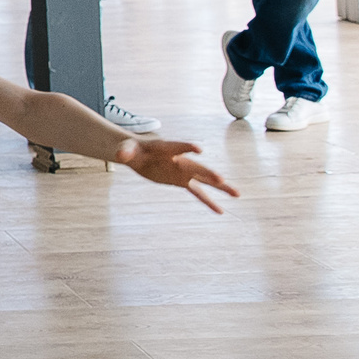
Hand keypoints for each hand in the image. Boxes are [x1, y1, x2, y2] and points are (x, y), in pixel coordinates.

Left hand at [115, 136, 240, 213]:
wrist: (138, 153)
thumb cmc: (132, 148)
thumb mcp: (127, 149)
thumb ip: (125, 151)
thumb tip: (120, 155)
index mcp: (166, 148)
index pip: (177, 147)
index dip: (186, 147)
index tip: (198, 149)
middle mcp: (179, 159)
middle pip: (195, 166)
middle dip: (207, 172)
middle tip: (220, 178)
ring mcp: (183, 171)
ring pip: (204, 180)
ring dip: (220, 187)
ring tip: (238, 194)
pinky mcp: (181, 181)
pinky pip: (197, 192)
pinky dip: (208, 201)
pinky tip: (220, 211)